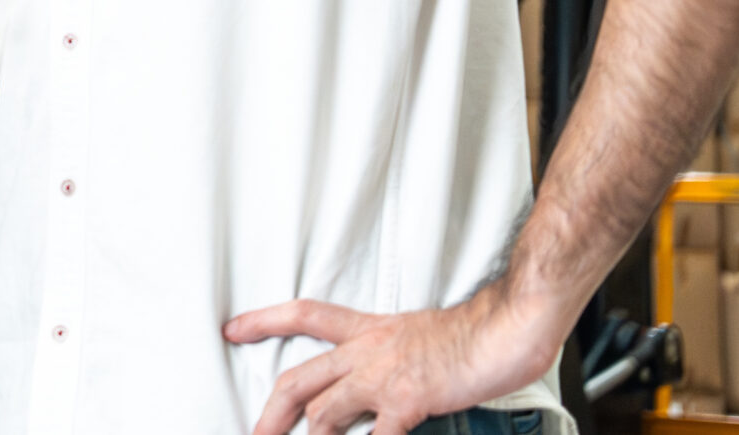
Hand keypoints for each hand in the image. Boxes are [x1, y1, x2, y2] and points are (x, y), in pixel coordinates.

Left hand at [225, 285, 563, 434]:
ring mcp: (384, 376)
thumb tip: (375, 384)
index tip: (232, 329)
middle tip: (256, 434)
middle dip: (271, 413)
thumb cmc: (472, 335)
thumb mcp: (415, 334)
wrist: (505, 328)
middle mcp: (367, 350)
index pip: (304, 315)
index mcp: (369, 329)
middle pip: (299, 379)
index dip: (263, 321)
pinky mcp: (407, 401)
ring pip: (324, 413)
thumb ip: (388, 355)